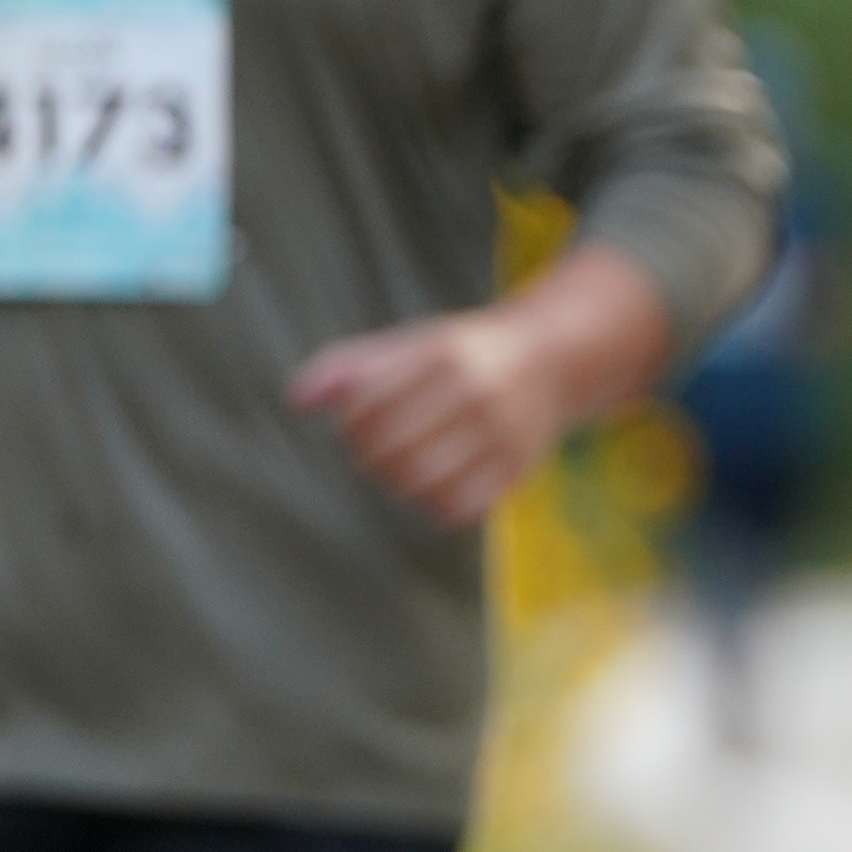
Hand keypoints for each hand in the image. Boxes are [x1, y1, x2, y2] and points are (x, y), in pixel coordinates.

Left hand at [289, 242, 673, 527]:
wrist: (555, 360)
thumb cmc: (467, 354)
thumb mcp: (413, 343)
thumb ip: (352, 365)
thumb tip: (297, 400)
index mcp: (441, 354)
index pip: (368, 404)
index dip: (351, 423)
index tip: (358, 423)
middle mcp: (473, 392)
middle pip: (390, 448)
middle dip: (370, 456)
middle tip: (375, 451)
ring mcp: (500, 432)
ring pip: (422, 483)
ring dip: (399, 484)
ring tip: (402, 469)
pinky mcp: (518, 467)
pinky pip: (461, 508)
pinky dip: (437, 505)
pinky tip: (435, 486)